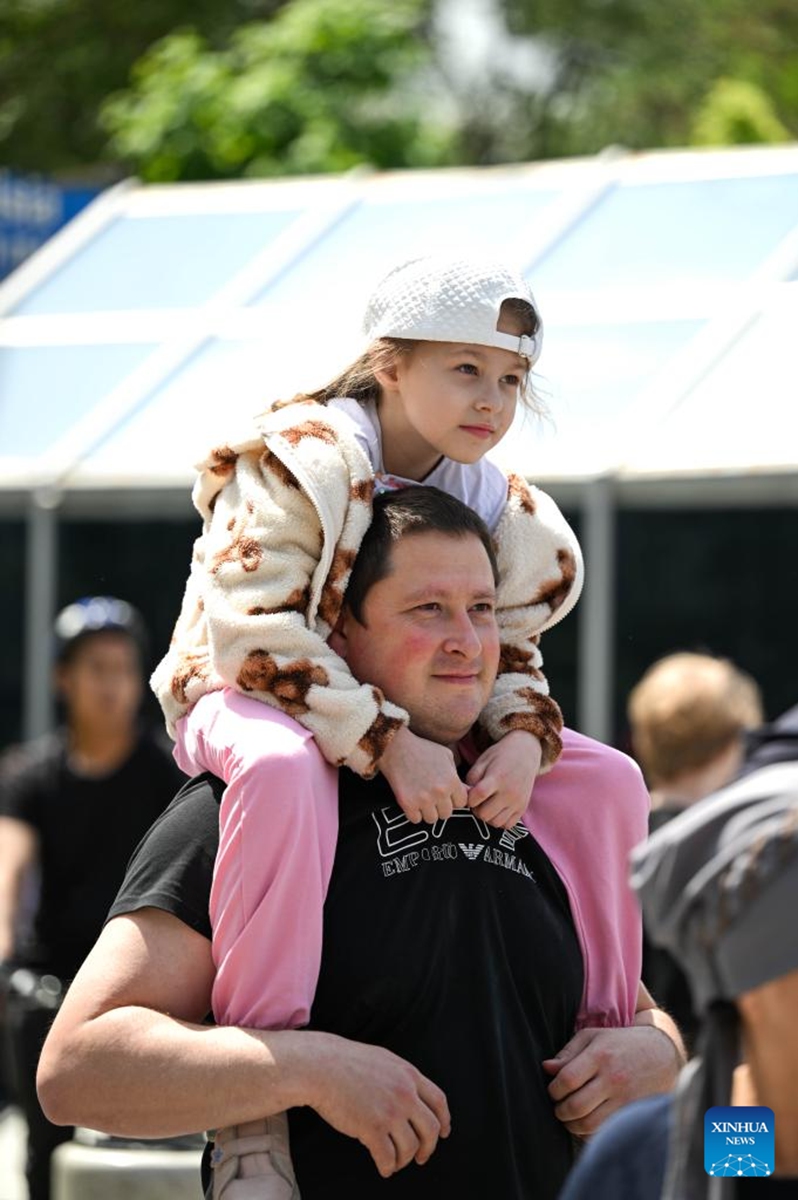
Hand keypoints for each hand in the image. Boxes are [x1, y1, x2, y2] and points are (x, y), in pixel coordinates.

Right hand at [308, 1033, 450, 1176]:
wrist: (320, 1066)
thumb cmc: (344, 1062)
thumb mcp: (382, 1060)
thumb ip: (399, 1076)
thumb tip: (410, 1094)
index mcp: (408, 1074)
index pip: (439, 1101)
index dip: (444, 1120)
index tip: (444, 1132)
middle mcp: (404, 1093)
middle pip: (431, 1128)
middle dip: (429, 1147)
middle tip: (421, 1156)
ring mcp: (390, 1111)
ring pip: (410, 1147)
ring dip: (404, 1160)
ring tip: (395, 1161)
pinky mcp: (372, 1128)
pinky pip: (388, 1157)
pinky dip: (388, 1167)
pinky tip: (383, 1168)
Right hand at [378, 727, 467, 823]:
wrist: (396, 747)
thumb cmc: (422, 749)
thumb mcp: (446, 756)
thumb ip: (457, 776)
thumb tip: (467, 792)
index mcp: (452, 781)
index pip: (462, 803)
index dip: (454, 799)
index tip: (446, 794)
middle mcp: (440, 792)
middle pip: (447, 814)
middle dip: (441, 806)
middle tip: (432, 797)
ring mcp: (423, 799)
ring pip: (432, 819)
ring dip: (427, 812)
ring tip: (422, 799)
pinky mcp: (407, 804)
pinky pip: (415, 819)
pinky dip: (414, 813)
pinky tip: (412, 802)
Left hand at [465, 730, 541, 828]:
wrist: (526, 753)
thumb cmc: (500, 756)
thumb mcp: (483, 761)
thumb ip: (471, 779)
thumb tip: (465, 797)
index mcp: (497, 778)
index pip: (478, 796)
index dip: (469, 798)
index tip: (470, 794)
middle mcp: (509, 792)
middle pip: (484, 814)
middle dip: (476, 809)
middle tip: (478, 800)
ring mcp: (517, 802)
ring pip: (495, 822)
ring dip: (487, 816)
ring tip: (487, 804)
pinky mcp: (523, 808)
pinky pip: (507, 825)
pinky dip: (499, 820)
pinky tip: (496, 809)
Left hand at [542, 1025, 681, 1137]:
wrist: (662, 1054)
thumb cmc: (620, 1043)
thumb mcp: (593, 1037)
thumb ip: (568, 1052)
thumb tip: (546, 1068)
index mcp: (600, 1055)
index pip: (567, 1079)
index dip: (554, 1090)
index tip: (553, 1090)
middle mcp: (613, 1078)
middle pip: (576, 1106)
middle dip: (560, 1111)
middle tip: (559, 1107)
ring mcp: (625, 1098)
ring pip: (589, 1124)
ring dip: (572, 1125)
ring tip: (570, 1116)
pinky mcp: (632, 1113)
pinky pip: (604, 1132)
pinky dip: (589, 1133)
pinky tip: (585, 1123)